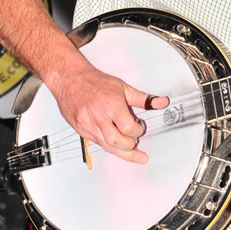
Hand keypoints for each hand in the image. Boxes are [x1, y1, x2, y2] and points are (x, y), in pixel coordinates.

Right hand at [50, 61, 168, 163]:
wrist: (69, 78)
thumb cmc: (94, 81)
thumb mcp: (123, 87)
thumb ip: (143, 99)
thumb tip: (161, 103)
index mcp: (111, 105)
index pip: (129, 128)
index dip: (138, 131)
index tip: (140, 127)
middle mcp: (98, 117)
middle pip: (117, 142)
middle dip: (130, 146)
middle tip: (136, 142)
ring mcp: (87, 124)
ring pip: (106, 146)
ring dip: (120, 151)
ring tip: (130, 150)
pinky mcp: (80, 129)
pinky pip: (96, 142)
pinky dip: (107, 144)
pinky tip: (113, 142)